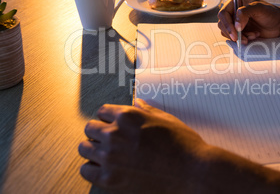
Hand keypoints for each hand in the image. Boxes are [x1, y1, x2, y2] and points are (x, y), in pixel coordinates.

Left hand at [78, 100, 208, 192]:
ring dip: (93, 150)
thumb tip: (137, 102)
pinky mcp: (110, 179)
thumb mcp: (166, 119)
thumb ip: (146, 110)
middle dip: (98, 133)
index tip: (111, 124)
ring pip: (84, 149)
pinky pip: (85, 171)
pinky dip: (92, 169)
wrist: (192, 172)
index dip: (108, 118)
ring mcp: (110, 157)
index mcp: (128, 116)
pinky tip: (103, 169)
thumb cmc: (183, 144)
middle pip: (89, 129)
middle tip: (109, 140)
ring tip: (105, 155)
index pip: (102, 111)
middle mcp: (115, 134)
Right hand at [217, 0, 279, 43]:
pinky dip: (242, 39)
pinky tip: (253, 36)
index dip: (228, 24)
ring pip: (227, 32)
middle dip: (232, 32)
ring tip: (252, 36)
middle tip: (242, 39)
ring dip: (239, 37)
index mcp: (236, 1)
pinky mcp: (239, 31)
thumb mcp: (259, 8)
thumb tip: (236, 24)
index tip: (236, 32)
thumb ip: (245, 13)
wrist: (279, 24)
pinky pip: (234, 37)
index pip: (223, 13)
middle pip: (222, 24)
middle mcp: (233, 11)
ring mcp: (235, 22)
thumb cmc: (271, 13)